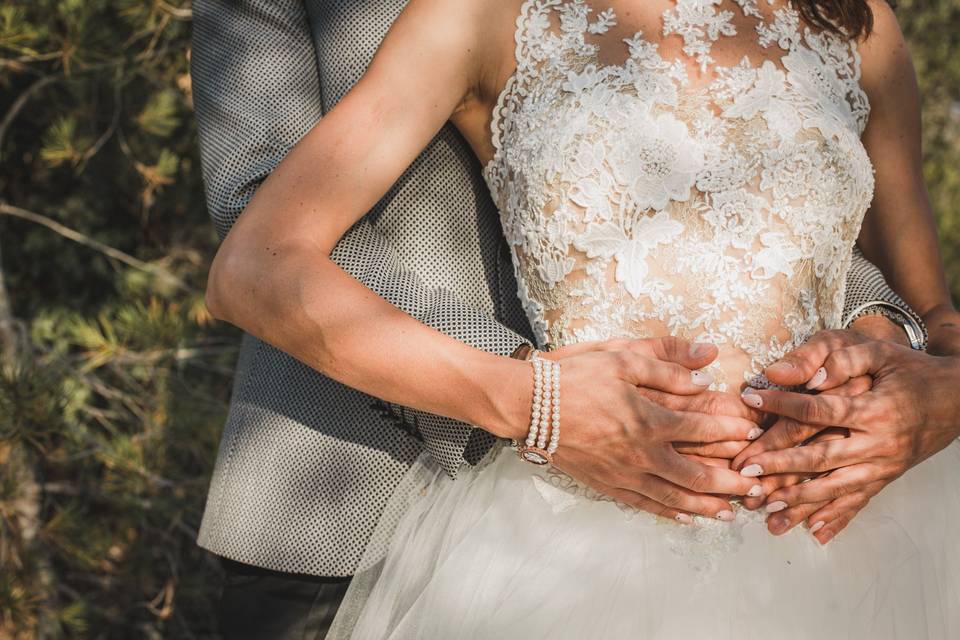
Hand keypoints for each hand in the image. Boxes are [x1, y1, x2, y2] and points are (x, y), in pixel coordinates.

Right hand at [528, 337, 763, 523]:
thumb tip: (706, 364)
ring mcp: (623, 474)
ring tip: (730, 513)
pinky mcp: (606, 484)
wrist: (531, 406)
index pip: (701, 430)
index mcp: (649, 420)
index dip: (730, 432)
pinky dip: (668, 513)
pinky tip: (685, 517)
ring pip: (673, 497)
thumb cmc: (575, 378)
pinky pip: (644, 504)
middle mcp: (641, 454)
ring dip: (705, 506)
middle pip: (696, 475)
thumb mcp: (622, 358)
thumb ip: (667, 362)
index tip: (751, 435)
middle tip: (757, 488)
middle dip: (730, 483)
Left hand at [737, 338, 959, 543]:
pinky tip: (813, 532)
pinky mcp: (886, 479)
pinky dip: (836, 518)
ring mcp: (883, 466)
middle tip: (745, 470)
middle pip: (821, 458)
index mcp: (873, 410)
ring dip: (800, 501)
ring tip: (767, 510)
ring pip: (836, 488)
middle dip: (780, 466)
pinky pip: (859, 502)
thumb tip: (800, 375)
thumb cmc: (911, 370)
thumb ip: (839, 359)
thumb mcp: (879, 353)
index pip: (818, 410)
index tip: (749, 400)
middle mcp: (878, 444)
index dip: (782, 404)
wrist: (958, 399)